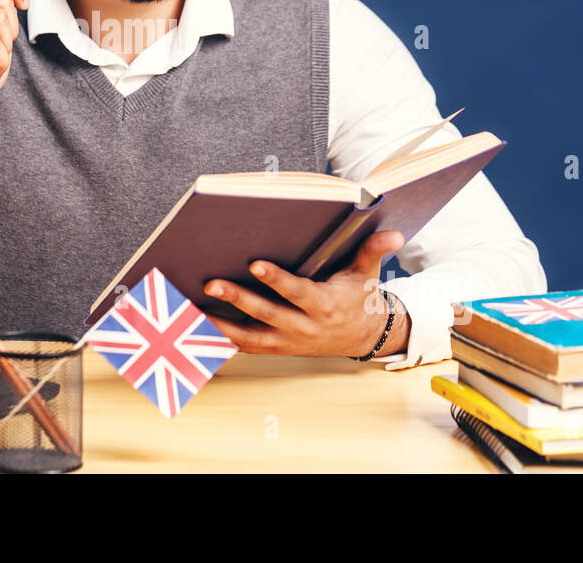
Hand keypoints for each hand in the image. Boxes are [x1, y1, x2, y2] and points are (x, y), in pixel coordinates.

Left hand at [202, 229, 407, 356]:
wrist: (362, 336)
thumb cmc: (358, 297)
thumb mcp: (367, 273)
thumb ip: (373, 250)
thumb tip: (394, 233)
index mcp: (324, 306)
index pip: (296, 292)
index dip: (276, 279)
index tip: (254, 264)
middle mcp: (303, 328)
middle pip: (266, 315)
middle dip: (237, 300)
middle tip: (210, 284)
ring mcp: (287, 342)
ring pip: (248, 337)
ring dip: (218, 326)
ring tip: (189, 312)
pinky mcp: (276, 349)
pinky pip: (244, 347)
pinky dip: (219, 340)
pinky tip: (194, 329)